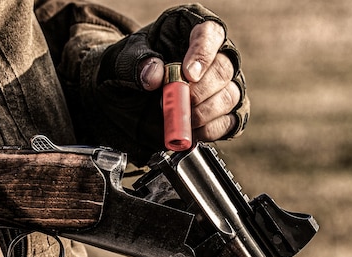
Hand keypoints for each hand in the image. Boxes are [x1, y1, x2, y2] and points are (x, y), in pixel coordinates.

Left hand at [92, 4, 247, 161]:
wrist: (123, 97)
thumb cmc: (128, 69)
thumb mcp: (121, 60)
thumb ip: (136, 63)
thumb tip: (154, 76)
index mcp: (190, 30)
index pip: (209, 33)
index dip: (203, 54)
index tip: (187, 74)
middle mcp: (213, 55)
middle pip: (224, 69)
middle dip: (199, 91)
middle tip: (173, 102)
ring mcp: (221, 85)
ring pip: (230, 96)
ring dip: (204, 112)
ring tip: (177, 118)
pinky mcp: (222, 112)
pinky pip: (228, 122)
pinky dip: (210, 131)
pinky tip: (190, 131)